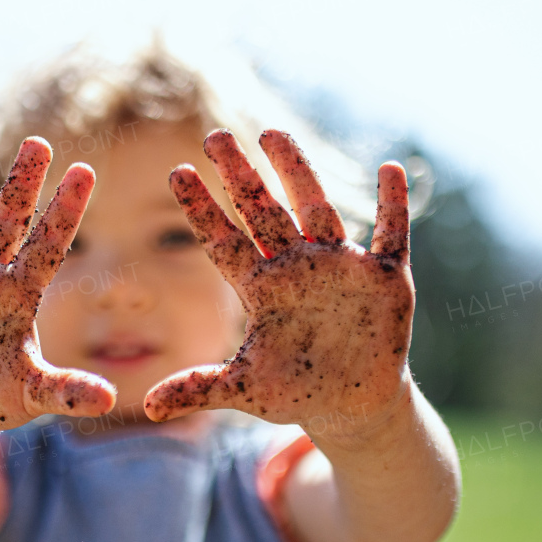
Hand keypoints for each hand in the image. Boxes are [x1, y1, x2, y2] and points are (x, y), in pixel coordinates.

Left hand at [144, 129, 413, 440]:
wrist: (352, 403)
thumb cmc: (295, 391)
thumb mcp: (245, 391)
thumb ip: (198, 390)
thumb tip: (148, 408)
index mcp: (261, 288)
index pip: (224, 240)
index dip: (202, 209)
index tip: (177, 173)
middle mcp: (296, 266)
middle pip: (263, 211)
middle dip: (240, 174)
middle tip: (213, 135)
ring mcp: (340, 266)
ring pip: (316, 208)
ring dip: (297, 171)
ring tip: (273, 134)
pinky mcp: (386, 277)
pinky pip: (392, 233)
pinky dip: (394, 205)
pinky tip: (390, 169)